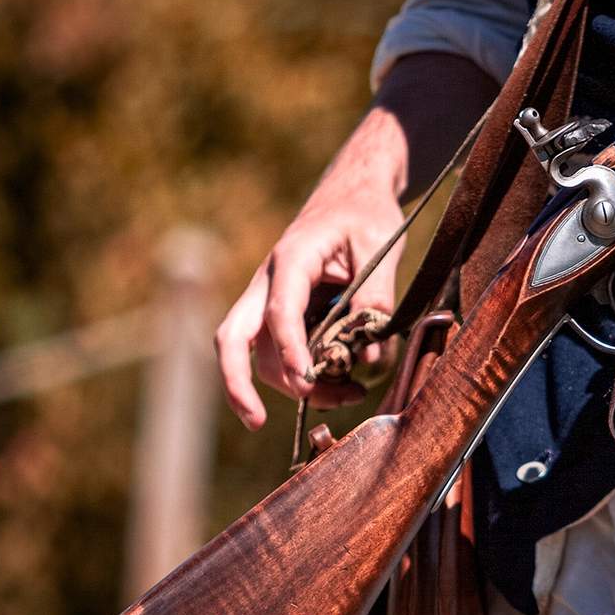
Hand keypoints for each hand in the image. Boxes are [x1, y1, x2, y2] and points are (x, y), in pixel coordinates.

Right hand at [215, 108, 407, 429]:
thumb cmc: (366, 213)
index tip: (308, 382)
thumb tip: (369, 355)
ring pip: (262, 355)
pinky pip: (283, 353)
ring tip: (352, 395)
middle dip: (238, 383)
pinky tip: (346, 385)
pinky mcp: (286, 315)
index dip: (291, 352)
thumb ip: (376, 296)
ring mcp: (272, 301)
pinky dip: (307, 374)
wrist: (354, 193)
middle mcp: (269, 284)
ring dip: (297, 384)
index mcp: (290, 260)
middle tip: (257, 422)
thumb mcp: (381, 244)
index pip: (278, 314)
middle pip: (233, 339)